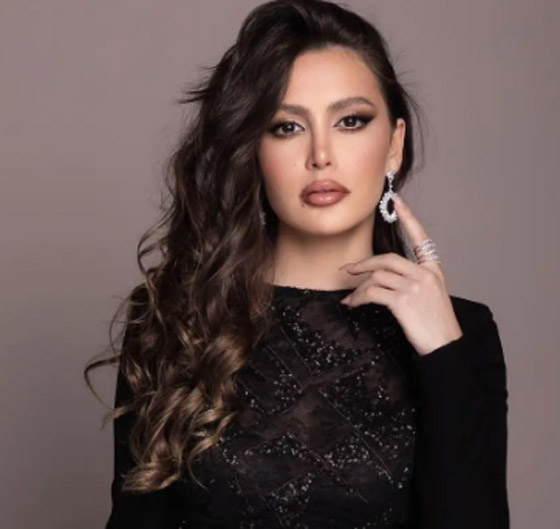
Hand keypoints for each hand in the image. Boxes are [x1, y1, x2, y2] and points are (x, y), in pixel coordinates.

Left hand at [339, 194, 462, 355]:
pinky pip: (372, 292)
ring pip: (376, 276)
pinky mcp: (403, 300)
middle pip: (387, 259)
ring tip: (350, 299)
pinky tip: (353, 304)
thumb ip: (413, 283)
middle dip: (363, 264)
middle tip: (347, 270)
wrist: (446, 348)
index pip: (421, 238)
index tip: (397, 201)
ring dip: (358, 287)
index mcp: (434, 271)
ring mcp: (415, 286)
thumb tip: (381, 281)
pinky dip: (358, 298)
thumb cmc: (435, 327)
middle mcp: (425, 274)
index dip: (408, 218)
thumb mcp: (431, 299)